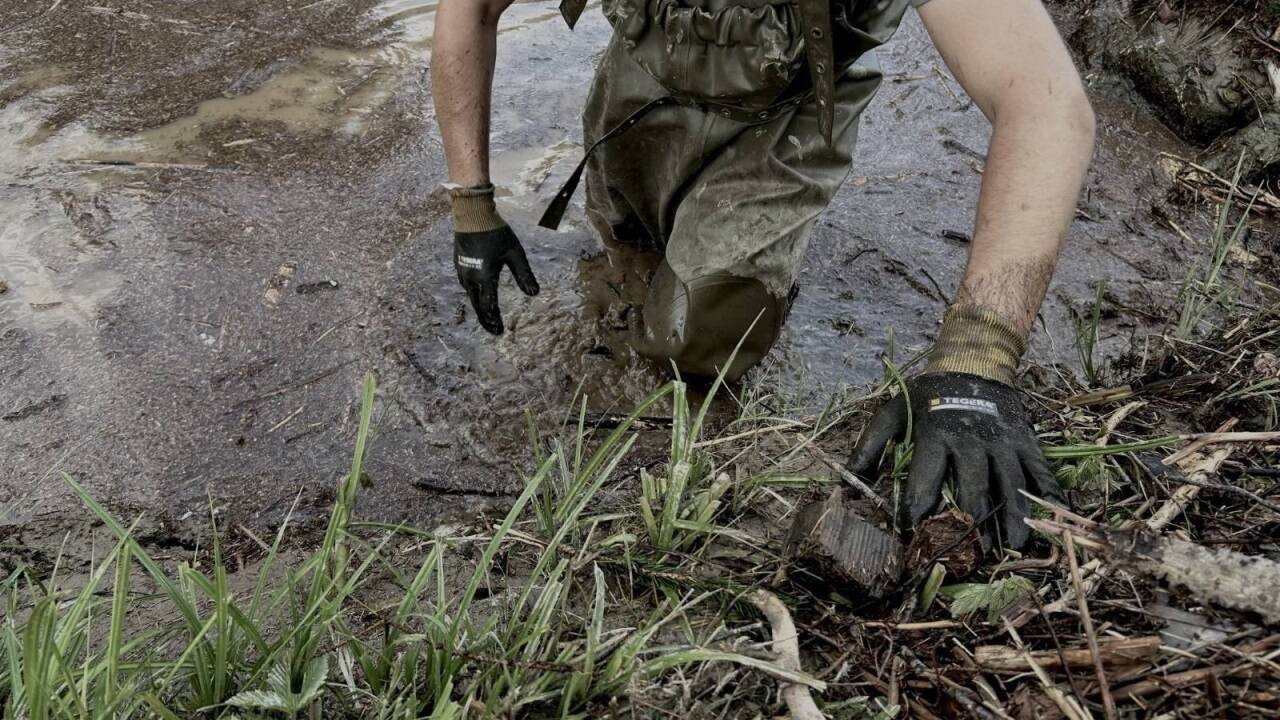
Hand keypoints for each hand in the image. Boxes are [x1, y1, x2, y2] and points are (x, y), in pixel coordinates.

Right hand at [454, 225, 538, 333]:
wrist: (472, 215)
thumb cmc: (495, 233)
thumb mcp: (515, 253)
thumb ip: (524, 274)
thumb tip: (534, 294)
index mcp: (485, 277)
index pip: (488, 306)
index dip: (494, 320)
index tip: (500, 332)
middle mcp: (470, 279)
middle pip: (477, 305)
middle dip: (486, 319)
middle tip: (494, 330)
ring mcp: (462, 272)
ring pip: (471, 297)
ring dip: (479, 308)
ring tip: (488, 317)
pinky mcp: (459, 266)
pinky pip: (466, 287)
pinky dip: (474, 296)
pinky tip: (479, 297)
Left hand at [848, 372, 1064, 548]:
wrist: (972, 363)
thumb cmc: (927, 396)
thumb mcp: (892, 413)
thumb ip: (869, 446)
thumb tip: (847, 480)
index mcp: (936, 436)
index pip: (926, 478)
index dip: (919, 508)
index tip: (914, 534)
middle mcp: (972, 441)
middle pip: (973, 488)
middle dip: (971, 523)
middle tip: (971, 555)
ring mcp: (1002, 442)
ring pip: (1011, 485)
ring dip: (1012, 518)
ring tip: (1012, 548)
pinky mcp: (1025, 441)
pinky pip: (1040, 470)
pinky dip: (1048, 494)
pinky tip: (1051, 519)